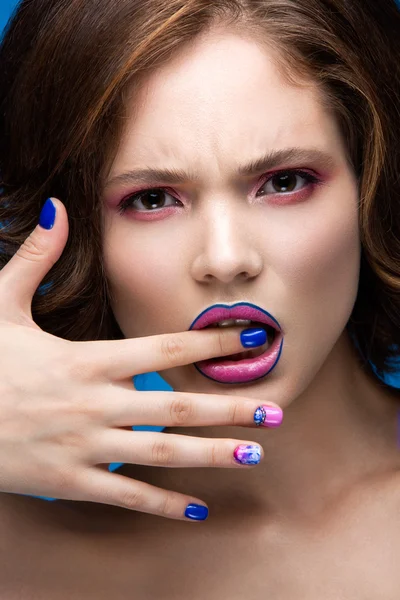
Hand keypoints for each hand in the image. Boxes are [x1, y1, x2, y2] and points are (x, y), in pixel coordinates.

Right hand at [0, 198, 281, 519]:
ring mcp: (84, 445)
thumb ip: (34, 258)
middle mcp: (94, 403)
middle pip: (177, 405)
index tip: (250, 339)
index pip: (164, 346)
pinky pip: (125, 496)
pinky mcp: (68, 479)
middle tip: (275, 410)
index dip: (211, 342)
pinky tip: (197, 509)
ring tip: (255, 455)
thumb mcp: (0, 302)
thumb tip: (53, 209)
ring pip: (162, 454)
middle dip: (231, 408)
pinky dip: (163, 504)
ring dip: (213, 455)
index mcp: (85, 359)